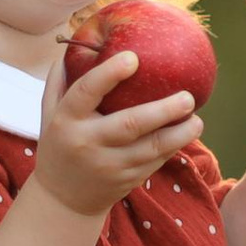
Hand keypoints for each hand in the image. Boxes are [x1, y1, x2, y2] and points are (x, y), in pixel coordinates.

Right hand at [30, 48, 205, 218]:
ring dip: (179, 134)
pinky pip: (156, 162)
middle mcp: (88, 143)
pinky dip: (173, 147)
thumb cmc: (59, 145)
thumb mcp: (49, 116)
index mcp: (66, 121)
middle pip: (130, 124)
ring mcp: (109, 165)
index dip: (109, 74)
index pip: (86, 92)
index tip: (133, 57)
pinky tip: (187, 133)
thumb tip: (76, 45)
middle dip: (163, 110)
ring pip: (151, 148)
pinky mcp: (127, 180)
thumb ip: (59, 83)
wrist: (62, 200)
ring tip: (196, 120)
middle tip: (188, 97)